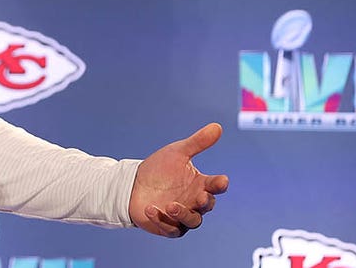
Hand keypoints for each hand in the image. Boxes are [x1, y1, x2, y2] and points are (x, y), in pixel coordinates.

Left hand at [128, 123, 229, 237]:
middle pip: (207, 206)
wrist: (133, 183)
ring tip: (171, 205)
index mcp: (200, 184)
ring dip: (183, 214)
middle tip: (200, 196)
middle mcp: (194, 202)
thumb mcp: (177, 152)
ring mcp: (182, 216)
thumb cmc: (159, 168)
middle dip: (205, 202)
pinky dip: (162, 221)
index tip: (222, 180)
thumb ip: (197, 142)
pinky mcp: (167, 226)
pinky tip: (151, 209)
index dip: (220, 184)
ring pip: (192, 221)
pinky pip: (170, 228)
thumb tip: (217, 126)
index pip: (216, 186)